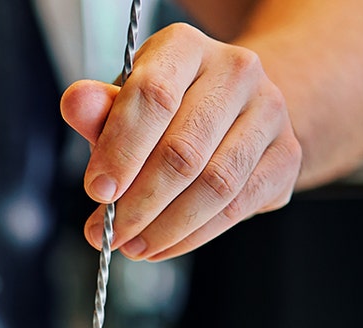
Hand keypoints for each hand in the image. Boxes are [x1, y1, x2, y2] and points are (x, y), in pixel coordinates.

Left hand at [60, 23, 301, 261]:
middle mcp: (236, 71)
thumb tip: (75, 104)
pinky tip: (163, 246)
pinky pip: (238, 206)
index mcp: (186, 47)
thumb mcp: (125, 102)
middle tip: (108, 233)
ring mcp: (270, 112)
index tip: (96, 191)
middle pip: (184, 150)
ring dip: (165, 227)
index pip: (153, 96)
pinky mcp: (287, 155)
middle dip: (138, 203)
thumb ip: (99, 110)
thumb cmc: (166, 109)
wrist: (231, 111)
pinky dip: (194, 235)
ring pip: (214, 184)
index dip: (120, 150)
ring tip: (132, 246)